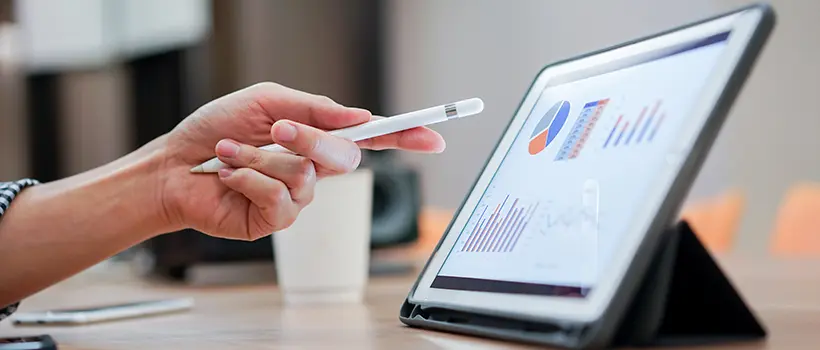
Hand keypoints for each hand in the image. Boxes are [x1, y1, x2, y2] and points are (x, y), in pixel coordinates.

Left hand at [156, 82, 444, 240]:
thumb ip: (313, 108)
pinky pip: (279, 198)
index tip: (432, 136)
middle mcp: (313, 168)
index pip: (369, 138)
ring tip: (229, 153)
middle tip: (278, 129)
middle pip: (344, 157)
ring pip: (305, 176)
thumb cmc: (216, 130)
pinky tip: (228, 175)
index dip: (403, 137)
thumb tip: (358, 116)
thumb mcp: (266, 103)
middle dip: (310, 140)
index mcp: (315, 137)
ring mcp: (297, 196)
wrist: (174, 165)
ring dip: (260, 157)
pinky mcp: (276, 219)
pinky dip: (248, 178)